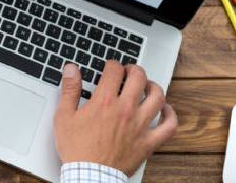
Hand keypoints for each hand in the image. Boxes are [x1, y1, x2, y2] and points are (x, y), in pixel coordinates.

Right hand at [54, 62, 177, 175]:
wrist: (90, 175)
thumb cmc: (77, 150)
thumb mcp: (64, 116)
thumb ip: (69, 90)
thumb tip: (71, 70)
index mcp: (104, 102)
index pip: (114, 71)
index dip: (112, 64)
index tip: (110, 67)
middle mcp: (125, 110)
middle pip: (138, 77)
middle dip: (134, 69)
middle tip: (129, 71)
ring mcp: (140, 125)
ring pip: (157, 97)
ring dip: (153, 86)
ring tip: (147, 85)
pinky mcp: (149, 141)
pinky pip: (169, 125)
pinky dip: (170, 115)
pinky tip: (165, 109)